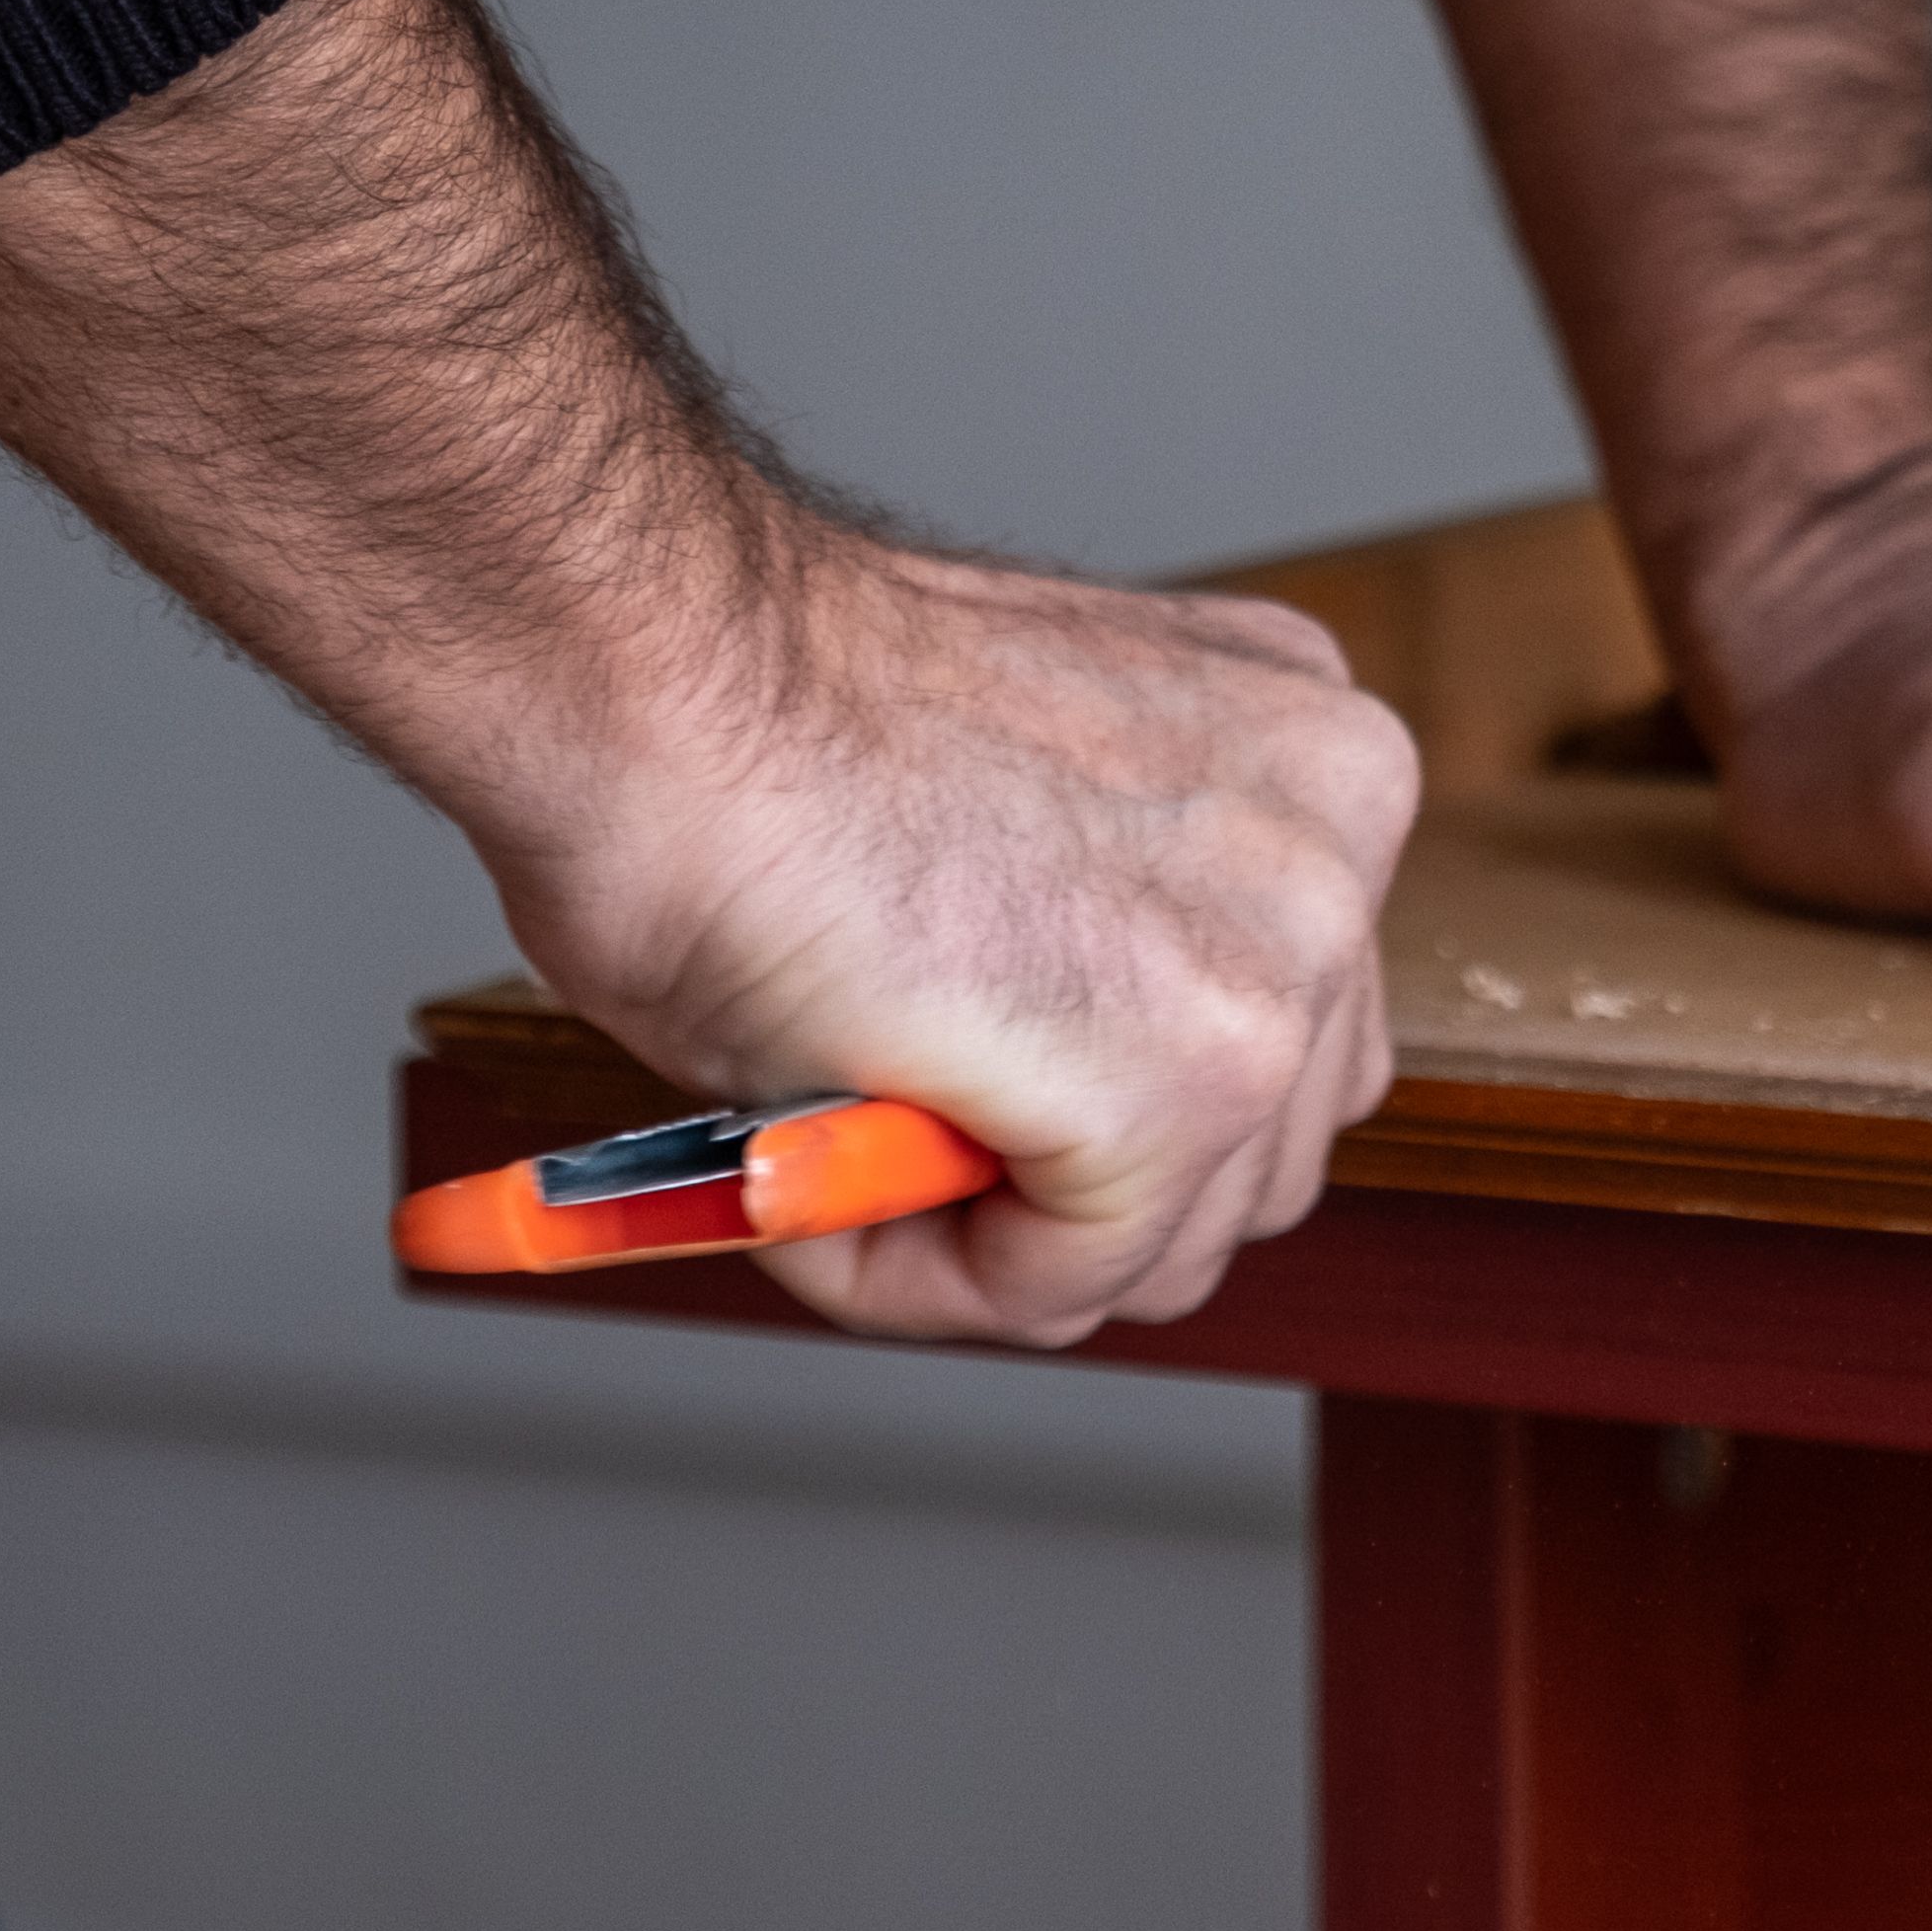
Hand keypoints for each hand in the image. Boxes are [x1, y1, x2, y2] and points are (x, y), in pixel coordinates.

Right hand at [0, 0, 1404, 1355]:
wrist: (593, 649)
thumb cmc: (699, 713)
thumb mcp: (948, 783)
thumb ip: (1032, 865)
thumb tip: (980, 905)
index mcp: (1297, 741)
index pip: (1288, 1033)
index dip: (1074, 1100)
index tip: (902, 1041)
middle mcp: (1338, 826)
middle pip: (1269, 1153)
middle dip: (1036, 1182)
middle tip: (837, 1078)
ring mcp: (1281, 938)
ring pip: (1181, 1240)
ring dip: (960, 1220)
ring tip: (809, 1068)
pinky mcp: (1179, 1050)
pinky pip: (1086, 1281)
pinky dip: (921, 1261)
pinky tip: (816, 1116)